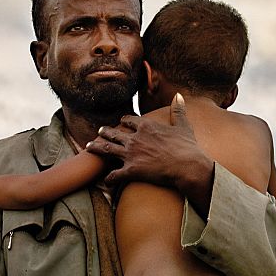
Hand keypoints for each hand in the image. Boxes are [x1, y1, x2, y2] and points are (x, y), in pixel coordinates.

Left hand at [86, 93, 214, 216]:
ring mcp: (131, 154)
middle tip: (99, 131)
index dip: (125, 121)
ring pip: (107, 149)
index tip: (122, 121)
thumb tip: (179, 96)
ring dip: (96, 148)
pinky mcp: (131, 170)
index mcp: (146, 126)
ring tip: (88, 147)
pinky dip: (109, 178)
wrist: (187, 166)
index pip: (130, 120)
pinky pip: (114, 175)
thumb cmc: (187, 147)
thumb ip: (178, 111)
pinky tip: (106, 180)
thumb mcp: (183, 126)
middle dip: (105, 132)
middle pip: (114, 133)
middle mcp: (135, 138)